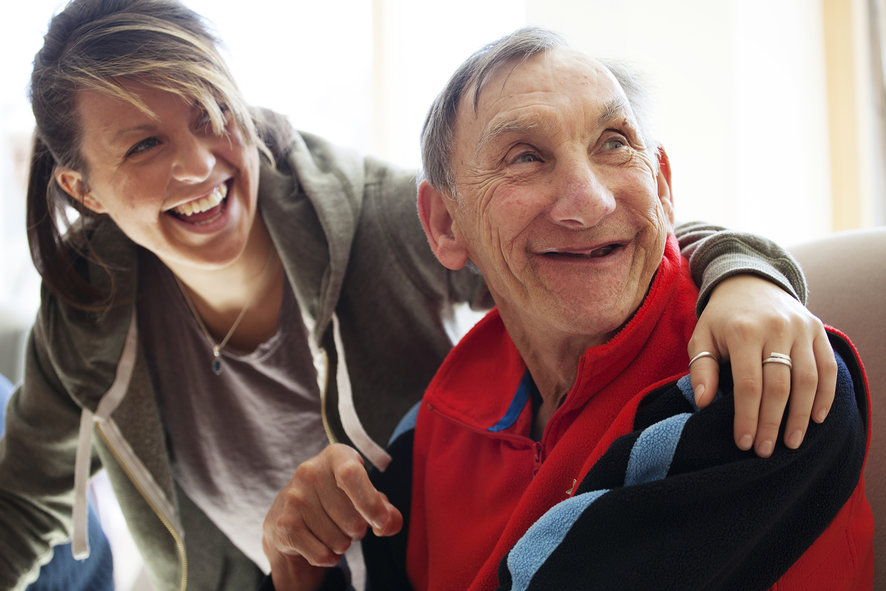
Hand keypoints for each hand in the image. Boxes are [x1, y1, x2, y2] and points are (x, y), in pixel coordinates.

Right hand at [263, 444, 402, 589]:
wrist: (290, 515)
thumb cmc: (337, 500)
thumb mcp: (364, 496)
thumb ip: (385, 510)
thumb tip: (388, 523)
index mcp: (336, 456)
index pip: (352, 475)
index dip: (370, 502)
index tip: (381, 522)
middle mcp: (310, 471)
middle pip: (353, 520)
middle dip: (358, 530)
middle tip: (345, 520)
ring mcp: (294, 498)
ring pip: (338, 541)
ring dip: (342, 544)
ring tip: (330, 528)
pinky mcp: (283, 524)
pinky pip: (322, 555)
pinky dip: (329, 558)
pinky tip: (320, 544)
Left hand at [688, 275, 836, 457]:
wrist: (750, 282)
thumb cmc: (722, 318)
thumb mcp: (702, 337)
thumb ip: (701, 368)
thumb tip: (703, 403)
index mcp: (743, 331)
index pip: (748, 384)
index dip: (747, 417)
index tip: (744, 443)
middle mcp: (775, 328)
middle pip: (779, 386)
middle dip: (772, 423)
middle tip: (766, 451)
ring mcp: (800, 328)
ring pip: (808, 379)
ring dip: (801, 416)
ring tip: (791, 442)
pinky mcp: (817, 330)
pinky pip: (827, 367)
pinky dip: (826, 395)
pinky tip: (815, 418)